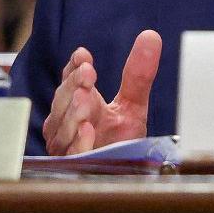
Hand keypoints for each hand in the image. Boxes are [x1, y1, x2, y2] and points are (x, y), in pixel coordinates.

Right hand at [41, 30, 161, 155]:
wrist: (123, 176)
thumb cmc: (121, 142)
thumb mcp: (133, 105)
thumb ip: (138, 74)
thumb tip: (151, 36)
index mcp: (80, 102)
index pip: (71, 78)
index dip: (75, 67)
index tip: (84, 56)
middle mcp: (67, 120)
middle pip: (63, 98)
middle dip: (74, 85)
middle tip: (88, 74)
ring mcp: (65, 143)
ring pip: (62, 125)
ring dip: (74, 112)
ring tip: (85, 100)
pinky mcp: (71, 166)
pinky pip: (71, 154)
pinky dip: (78, 143)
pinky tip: (87, 131)